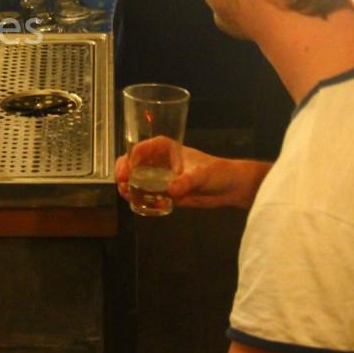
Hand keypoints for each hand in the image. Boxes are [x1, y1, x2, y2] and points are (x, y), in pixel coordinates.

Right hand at [114, 139, 270, 209]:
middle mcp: (158, 161)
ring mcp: (160, 177)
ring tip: (128, 195)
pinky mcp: (164, 192)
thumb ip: (186, 181)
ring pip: (136, 180)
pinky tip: (140, 205)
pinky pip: (146, 195)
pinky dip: (140, 199)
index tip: (127, 171)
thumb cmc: (218, 172)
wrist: (231, 188)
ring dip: (128, 187)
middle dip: (123, 172)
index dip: (130, 158)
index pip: (140, 148)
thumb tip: (170, 190)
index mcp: (165, 148)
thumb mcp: (202, 174)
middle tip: (122, 183)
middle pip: (132, 163)